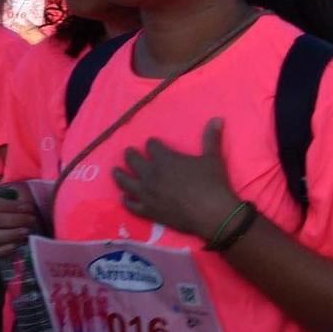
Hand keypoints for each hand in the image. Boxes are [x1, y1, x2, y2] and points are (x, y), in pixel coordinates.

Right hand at [0, 186, 40, 259]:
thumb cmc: (5, 207)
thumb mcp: (10, 197)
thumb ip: (18, 197)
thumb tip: (27, 204)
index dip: (12, 206)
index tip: (29, 208)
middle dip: (15, 220)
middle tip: (32, 220)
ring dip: (12, 234)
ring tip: (27, 231)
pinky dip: (2, 250)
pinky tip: (15, 245)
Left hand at [110, 118, 240, 239]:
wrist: (212, 214)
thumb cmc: (213, 183)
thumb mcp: (212, 158)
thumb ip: (211, 138)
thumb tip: (217, 118)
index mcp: (165, 159)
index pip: (152, 146)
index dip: (152, 143)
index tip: (152, 143)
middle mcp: (151, 174)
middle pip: (133, 161)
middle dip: (130, 154)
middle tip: (128, 152)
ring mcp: (147, 193)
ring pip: (125, 182)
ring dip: (119, 175)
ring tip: (115, 171)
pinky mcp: (148, 211)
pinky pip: (131, 204)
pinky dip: (125, 200)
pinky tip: (123, 197)